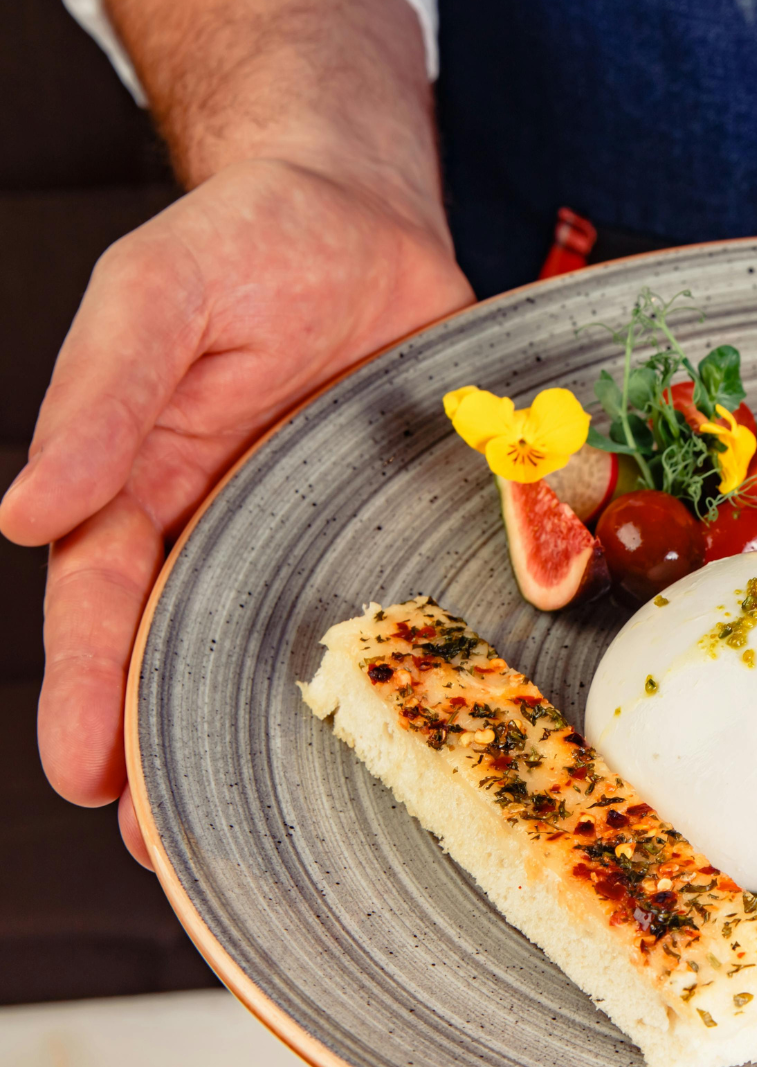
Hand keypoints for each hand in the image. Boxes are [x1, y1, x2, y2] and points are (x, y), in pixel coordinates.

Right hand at [1, 158, 471, 865]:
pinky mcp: (386, 520)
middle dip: (172, 748)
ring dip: (279, 732)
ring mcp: (307, 529)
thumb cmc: (244, 241)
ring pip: (283, 647)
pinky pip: (385, 599)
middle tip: (174, 851)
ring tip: (286, 823)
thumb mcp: (156, 298)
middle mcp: (220, 522)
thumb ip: (101, 399)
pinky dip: (390, 662)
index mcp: (142, 482)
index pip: (98, 603)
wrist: (361, 215)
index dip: (86, 690)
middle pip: (184, 651)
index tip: (83, 774)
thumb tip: (24, 512)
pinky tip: (408, 718)